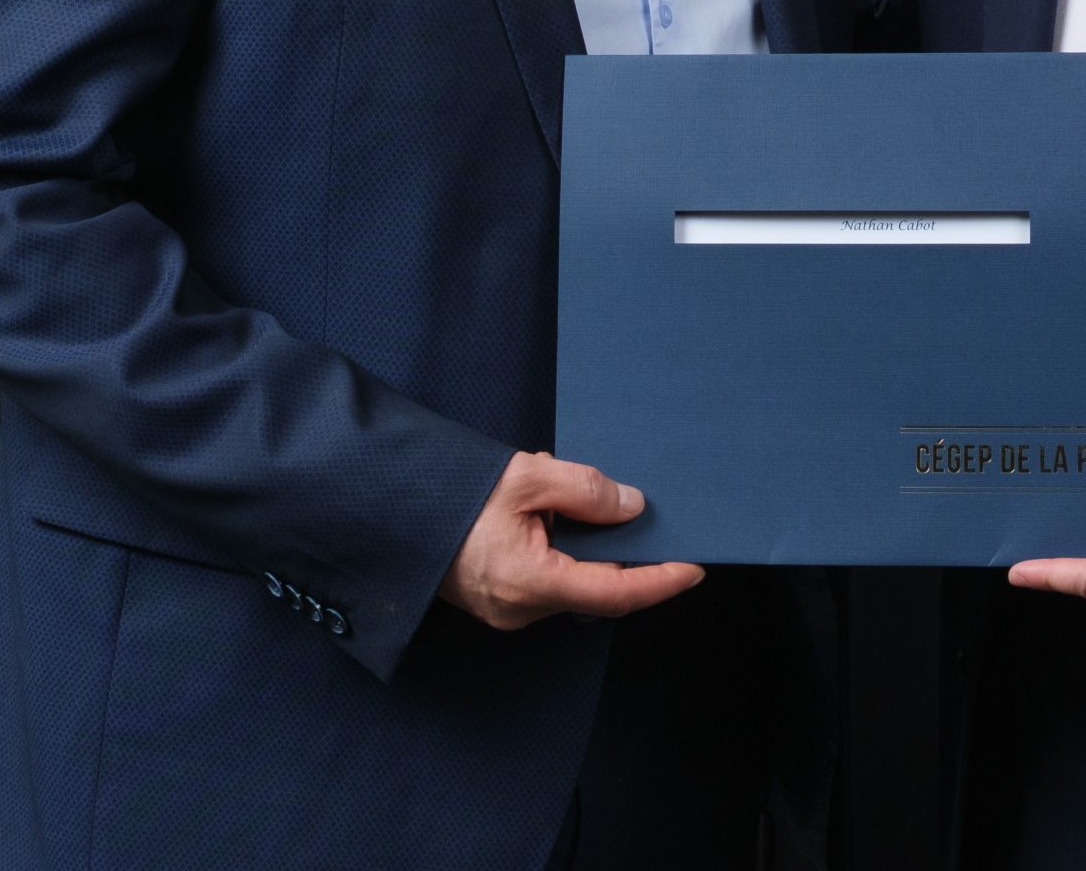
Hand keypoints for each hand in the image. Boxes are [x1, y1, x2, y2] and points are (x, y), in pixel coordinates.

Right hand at [438, 451, 704, 629]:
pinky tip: (536, 506)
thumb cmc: (452, 493)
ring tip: (549, 488)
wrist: (390, 507)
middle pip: (594, 583)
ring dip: (578, 537)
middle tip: (612, 497)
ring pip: (570, 577)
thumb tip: (632, 508)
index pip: (614, 592)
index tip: (695, 567)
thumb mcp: (527, 476)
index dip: (659, 581)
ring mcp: (508, 610)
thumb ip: (585, 491)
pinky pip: (547, 575)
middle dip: (612, 542)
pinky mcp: (499, 600)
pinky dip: (557, 544)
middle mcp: (521, 609)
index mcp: (529, 583)